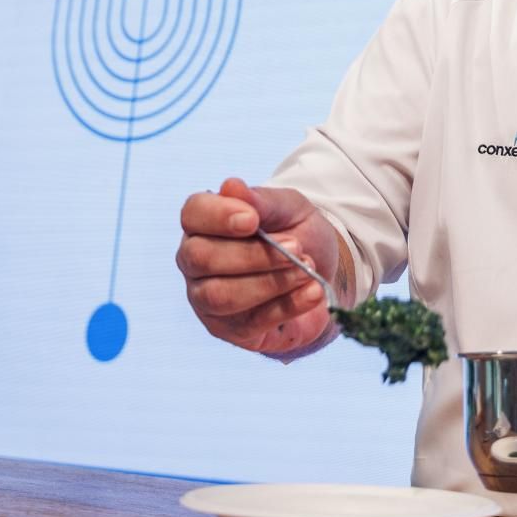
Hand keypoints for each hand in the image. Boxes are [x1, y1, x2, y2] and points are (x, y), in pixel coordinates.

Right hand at [176, 177, 340, 354]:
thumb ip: (263, 201)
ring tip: (308, 271)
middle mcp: (196, 263)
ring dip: (271, 282)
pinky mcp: (232, 330)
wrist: (323, 273)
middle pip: (203, 259)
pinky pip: (253, 322)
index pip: (193, 214)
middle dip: (254, 255)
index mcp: (205, 224)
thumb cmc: (296, 234)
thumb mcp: (290, 209)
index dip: (218, 216)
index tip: (252, 219)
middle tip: (297, 248)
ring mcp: (208, 300)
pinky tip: (313, 292)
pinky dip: (288, 305)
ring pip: (221, 295)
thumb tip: (231, 186)